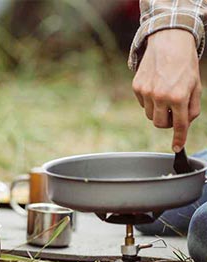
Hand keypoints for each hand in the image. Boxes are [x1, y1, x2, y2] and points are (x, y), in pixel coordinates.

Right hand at [132, 29, 201, 151]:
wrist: (169, 42)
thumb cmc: (185, 65)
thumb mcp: (196, 86)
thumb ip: (191, 108)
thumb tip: (184, 124)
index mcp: (179, 96)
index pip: (180, 125)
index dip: (179, 139)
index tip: (177, 148)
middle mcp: (161, 96)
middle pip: (161, 124)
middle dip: (168, 122)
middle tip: (174, 111)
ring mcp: (146, 92)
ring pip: (151, 115)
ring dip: (158, 111)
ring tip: (165, 96)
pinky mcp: (137, 87)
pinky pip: (143, 104)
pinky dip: (150, 101)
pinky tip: (156, 87)